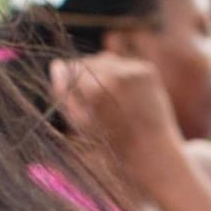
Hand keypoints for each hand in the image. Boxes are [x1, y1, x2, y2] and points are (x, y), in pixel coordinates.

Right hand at [49, 53, 179, 161]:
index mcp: (95, 90)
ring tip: (110, 100)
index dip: (67, 82)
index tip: (73, 98)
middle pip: (86, 61)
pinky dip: (121, 76)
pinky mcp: (148, 70)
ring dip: (102, 73)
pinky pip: (124, 64)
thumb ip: (64, 93)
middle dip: (84, 76)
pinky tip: (126, 96)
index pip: (69, 68)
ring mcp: (134, 70)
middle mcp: (115, 74)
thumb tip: (56, 65)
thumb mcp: (79, 122)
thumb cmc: (111, 143)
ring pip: (105, 60)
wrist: (153, 150)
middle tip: (93, 101)